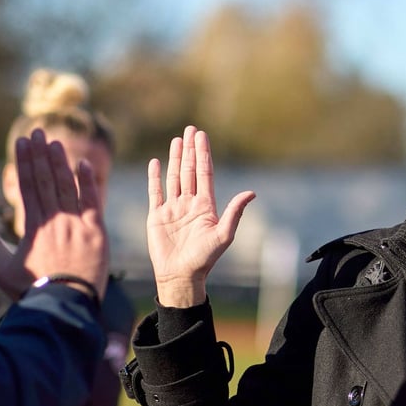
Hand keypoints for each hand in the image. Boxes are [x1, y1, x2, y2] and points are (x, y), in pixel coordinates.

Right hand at [0, 128, 107, 300]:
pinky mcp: (96, 233)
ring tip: (54, 142)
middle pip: (46, 180)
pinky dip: (88, 183)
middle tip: (37, 131)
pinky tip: (82, 164)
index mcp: (33, 228)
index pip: (28, 187)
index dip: (24, 163)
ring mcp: (76, 225)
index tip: (21, 143)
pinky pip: (92, 202)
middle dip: (40, 154)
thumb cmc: (33, 291)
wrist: (65, 306)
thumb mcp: (4, 272)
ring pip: (67, 187)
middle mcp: (54, 221)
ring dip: (60, 162)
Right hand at [147, 126, 254, 307]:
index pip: (204, 173)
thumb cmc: (204, 259)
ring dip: (175, 158)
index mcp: (205, 206)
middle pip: (189, 170)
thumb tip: (251, 192)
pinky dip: (155, 177)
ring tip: (177, 140)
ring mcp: (172, 209)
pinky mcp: (157, 216)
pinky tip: (156, 163)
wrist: (180, 276)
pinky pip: (155, 192)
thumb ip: (235, 212)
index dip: (203, 154)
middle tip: (191, 129)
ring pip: (174, 177)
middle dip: (190, 150)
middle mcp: (189, 204)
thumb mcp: (223, 235)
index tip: (202, 135)